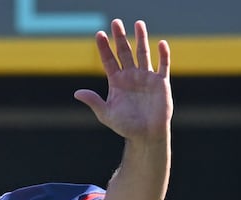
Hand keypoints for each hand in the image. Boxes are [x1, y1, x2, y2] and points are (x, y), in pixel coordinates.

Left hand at [73, 19, 171, 143]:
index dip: (104, 48)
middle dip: (120, 37)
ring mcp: (146, 78)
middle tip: (116, 22)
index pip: (109, 60)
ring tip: (138, 23)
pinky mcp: (161, 82)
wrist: (146, 136)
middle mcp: (131, 76)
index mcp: (117, 82)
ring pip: (143, 53)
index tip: (99, 34)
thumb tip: (77, 93)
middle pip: (125, 52)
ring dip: (141, 38)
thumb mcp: (106, 114)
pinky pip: (163, 65)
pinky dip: (163, 54)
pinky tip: (161, 43)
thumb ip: (94, 102)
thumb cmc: (126, 126)